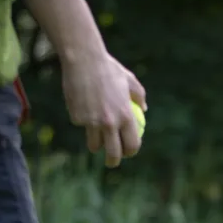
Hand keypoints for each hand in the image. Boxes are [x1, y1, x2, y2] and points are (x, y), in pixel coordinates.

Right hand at [61, 52, 146, 167]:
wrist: (83, 60)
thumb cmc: (108, 68)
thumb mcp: (129, 80)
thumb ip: (139, 96)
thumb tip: (144, 110)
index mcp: (126, 116)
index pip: (131, 144)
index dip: (130, 152)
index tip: (127, 153)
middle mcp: (110, 123)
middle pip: (113, 153)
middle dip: (113, 162)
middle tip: (111, 162)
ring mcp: (92, 122)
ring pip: (94, 145)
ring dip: (96, 145)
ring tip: (96, 141)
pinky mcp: (77, 118)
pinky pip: (82, 126)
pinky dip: (83, 122)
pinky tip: (82, 106)